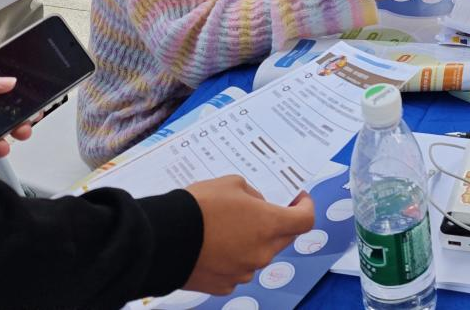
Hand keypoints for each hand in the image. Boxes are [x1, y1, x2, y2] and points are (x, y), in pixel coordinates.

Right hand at [183, 179, 314, 294]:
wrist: (164, 239)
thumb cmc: (199, 207)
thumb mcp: (232, 184)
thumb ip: (253, 195)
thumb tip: (258, 206)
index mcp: (269, 225)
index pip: (305, 221)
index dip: (305, 207)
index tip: (298, 199)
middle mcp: (262, 253)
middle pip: (283, 239)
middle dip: (278, 223)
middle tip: (260, 210)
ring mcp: (243, 272)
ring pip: (258, 255)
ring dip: (252, 241)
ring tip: (227, 227)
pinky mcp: (224, 285)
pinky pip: (237, 270)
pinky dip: (233, 258)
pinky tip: (215, 246)